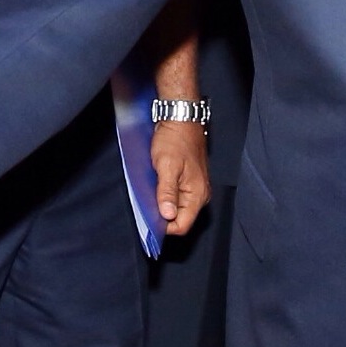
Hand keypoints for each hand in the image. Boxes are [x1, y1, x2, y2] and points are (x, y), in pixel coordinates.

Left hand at [151, 119, 211, 235]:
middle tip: (146, 204)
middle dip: (161, 216)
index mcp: (197, 195)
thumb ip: (167, 193)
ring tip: (150, 193)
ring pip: (176, 209)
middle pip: (179, 219)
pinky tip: (155, 187)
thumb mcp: (167, 166)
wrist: (181, 119)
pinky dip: (164, 196)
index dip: (164, 227)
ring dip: (162, 205)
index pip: (182, 226)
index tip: (148, 220)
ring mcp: (194, 189)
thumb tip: (167, 216)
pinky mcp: (188, 182)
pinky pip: (176, 197)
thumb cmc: (175, 140)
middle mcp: (199, 195)